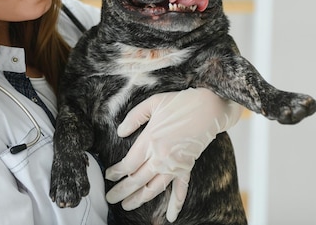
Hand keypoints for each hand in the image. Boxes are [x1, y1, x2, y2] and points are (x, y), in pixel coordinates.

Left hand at [104, 88, 241, 221]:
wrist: (208, 108)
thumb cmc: (179, 103)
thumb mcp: (152, 103)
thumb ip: (134, 118)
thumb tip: (120, 132)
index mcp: (149, 140)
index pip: (128, 164)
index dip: (116, 173)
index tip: (108, 176)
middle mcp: (160, 157)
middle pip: (136, 180)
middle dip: (121, 191)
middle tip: (109, 198)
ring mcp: (174, 165)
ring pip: (153, 188)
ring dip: (139, 199)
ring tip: (127, 205)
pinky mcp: (187, 167)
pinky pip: (180, 189)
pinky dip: (175, 204)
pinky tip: (171, 217)